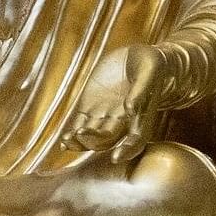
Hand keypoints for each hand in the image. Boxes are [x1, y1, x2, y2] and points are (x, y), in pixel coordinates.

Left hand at [66, 46, 154, 161]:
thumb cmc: (148, 64)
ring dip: (80, 141)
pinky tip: (65, 140)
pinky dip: (72, 134)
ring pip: (92, 136)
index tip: (116, 157)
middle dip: (94, 140)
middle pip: (108, 140)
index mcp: (140, 116)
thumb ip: (141, 89)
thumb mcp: (150, 70)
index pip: (136, 140)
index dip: (128, 150)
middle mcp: (122, 121)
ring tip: (68, 139)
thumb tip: (129, 109)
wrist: (135, 57)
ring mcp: (104, 115)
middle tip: (82, 134)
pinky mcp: (89, 107)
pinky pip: (79, 124)